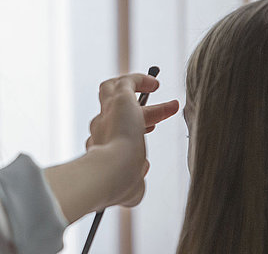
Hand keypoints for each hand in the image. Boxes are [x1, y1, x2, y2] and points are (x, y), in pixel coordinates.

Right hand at [43, 72, 178, 222]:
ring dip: (131, 87)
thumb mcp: (133, 188)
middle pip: (117, 111)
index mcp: (103, 148)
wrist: (111, 172)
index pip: (119, 131)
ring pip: (110, 90)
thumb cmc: (121, 184)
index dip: (138, 128)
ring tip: (153, 85)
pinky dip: (139, 79)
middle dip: (143, 111)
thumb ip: (137, 179)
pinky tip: (155, 83)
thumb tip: (142, 170)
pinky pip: (126, 82)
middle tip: (166, 112)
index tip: (153, 128)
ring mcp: (106, 112)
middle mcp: (100, 128)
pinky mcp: (117, 98)